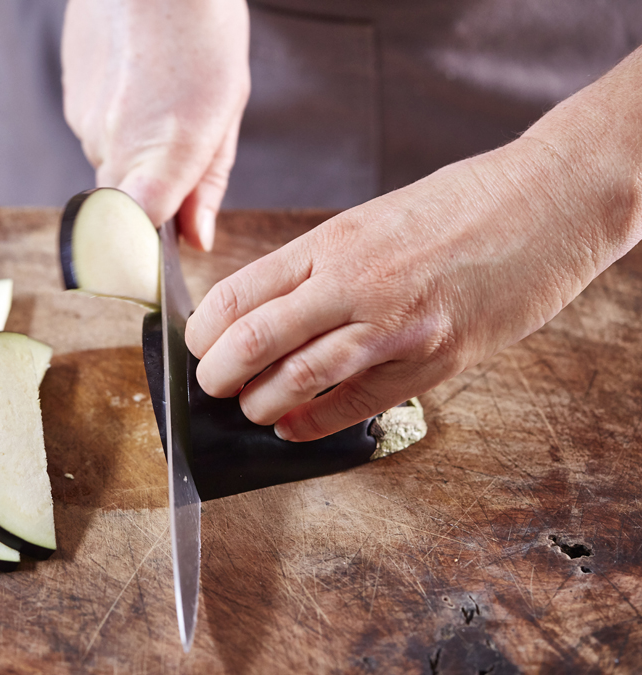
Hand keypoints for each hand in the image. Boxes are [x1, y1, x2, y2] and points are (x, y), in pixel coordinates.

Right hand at [62, 0, 249, 249]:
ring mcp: (83, 125)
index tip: (160, 255)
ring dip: (135, 149)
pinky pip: (94, 131)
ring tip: (163, 100)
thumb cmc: (203, 34)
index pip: (136, 241)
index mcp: (160, 162)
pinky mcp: (70, 100)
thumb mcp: (225, 116)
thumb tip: (197, 241)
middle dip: (153, 191)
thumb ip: (207, 186)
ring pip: (110, 162)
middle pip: (126, 204)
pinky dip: (116, 120)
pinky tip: (137, 83)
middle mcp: (110, 152)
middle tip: (186, 145)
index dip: (146, 251)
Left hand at [186, 114, 641, 439]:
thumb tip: (268, 310)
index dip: (205, 331)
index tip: (199, 345)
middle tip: (210, 386)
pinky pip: (357, 404)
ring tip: (248, 408)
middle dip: (218, 374)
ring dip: (260, 404)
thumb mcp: (373, 220)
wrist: (550, 201)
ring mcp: (396, 326)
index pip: (239, 293)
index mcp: (334, 242)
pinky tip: (294, 428)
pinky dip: (314, 424)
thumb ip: (320, 266)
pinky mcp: (435, 361)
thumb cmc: (459, 206)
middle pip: (256, 341)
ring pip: (300, 379)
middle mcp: (356, 282)